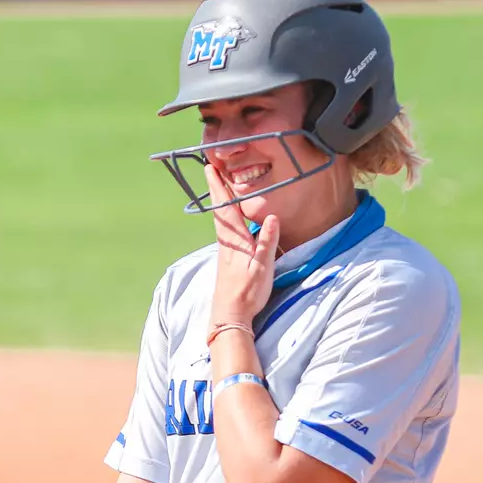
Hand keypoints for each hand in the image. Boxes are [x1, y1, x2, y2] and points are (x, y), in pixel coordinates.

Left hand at [205, 163, 280, 328]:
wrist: (230, 314)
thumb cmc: (248, 292)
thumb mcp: (263, 267)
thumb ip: (267, 241)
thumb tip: (272, 216)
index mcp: (236, 240)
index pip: (226, 207)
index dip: (220, 187)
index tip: (211, 168)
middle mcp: (227, 241)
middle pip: (221, 209)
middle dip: (217, 187)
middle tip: (210, 168)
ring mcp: (225, 250)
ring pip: (221, 219)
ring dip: (220, 201)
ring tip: (219, 186)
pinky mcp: (227, 258)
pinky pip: (225, 229)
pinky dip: (224, 216)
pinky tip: (227, 219)